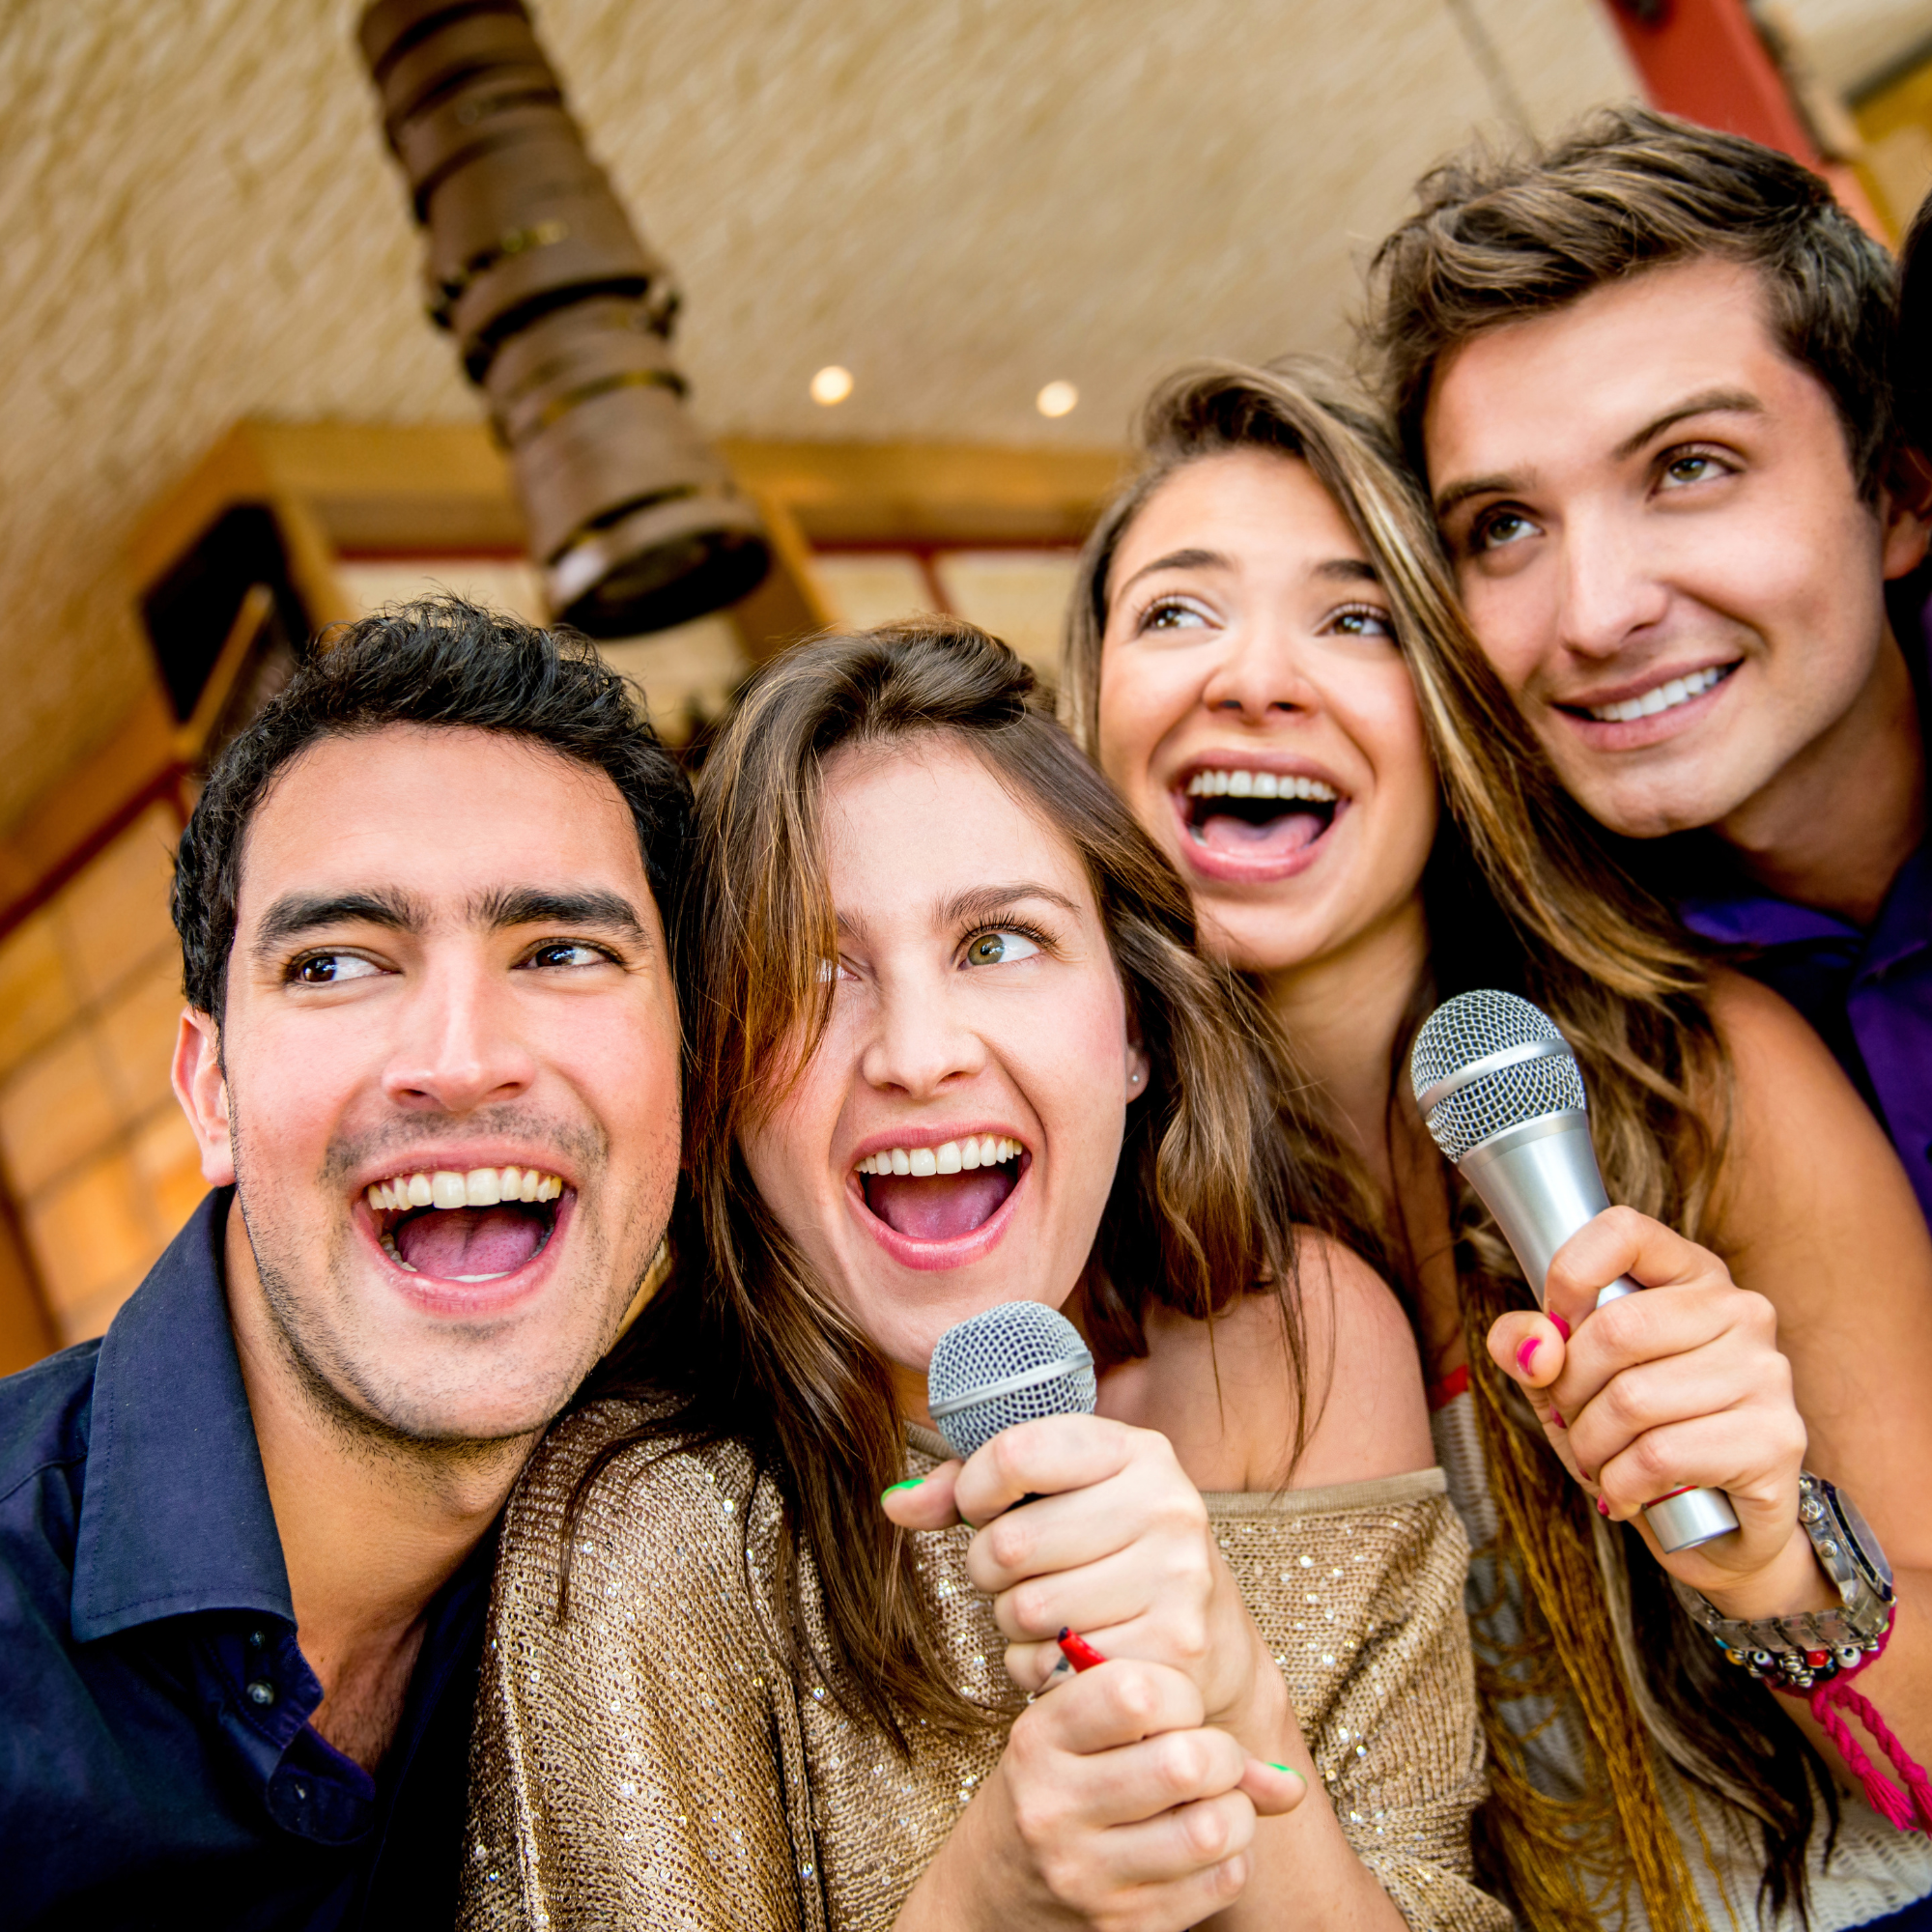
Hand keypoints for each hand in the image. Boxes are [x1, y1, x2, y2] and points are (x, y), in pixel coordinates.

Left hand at [884, 1415, 1285, 1745]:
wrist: (1206, 1639)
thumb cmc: (1107, 1552)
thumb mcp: (1057, 1497)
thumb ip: (971, 1487)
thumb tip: (894, 1502)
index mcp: (1136, 1450)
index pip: (1013, 1452)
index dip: (974, 1488)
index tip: (983, 1506)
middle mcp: (1167, 1504)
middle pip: (1008, 1542)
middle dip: (990, 1565)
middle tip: (1017, 1570)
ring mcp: (1176, 1578)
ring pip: (1024, 1608)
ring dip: (1014, 1618)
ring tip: (1049, 1607)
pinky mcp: (1171, 1648)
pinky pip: (1049, 1663)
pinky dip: (1039, 1663)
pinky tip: (1069, 1649)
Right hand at [897, 1656, 1305, 1931]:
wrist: (995, 1888)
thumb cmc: (1060, 1786)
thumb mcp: (1083, 1738)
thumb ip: (1173, 1726)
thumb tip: (1290, 1784)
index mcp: (1038, 1739)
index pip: (1136, 1691)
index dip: (1180, 1693)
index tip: (1176, 1706)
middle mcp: (1054, 1807)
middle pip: (1185, 1762)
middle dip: (1221, 1753)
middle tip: (1209, 1757)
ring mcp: (1085, 1875)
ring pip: (1213, 1829)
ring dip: (1235, 1812)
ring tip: (1213, 1803)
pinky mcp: (1122, 1928)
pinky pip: (1221, 1882)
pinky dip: (1231, 1859)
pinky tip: (1201, 1849)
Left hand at [1486, 1206, 1823, 1612]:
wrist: (1717, 1526)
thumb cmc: (1636, 1433)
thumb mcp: (1566, 1379)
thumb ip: (1530, 1344)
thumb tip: (1533, 1346)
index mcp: (1689, 1274)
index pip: (1622, 1230)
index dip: (1569, 1276)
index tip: (1557, 1327)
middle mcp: (1740, 1310)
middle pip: (1616, 1330)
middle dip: (1568, 1389)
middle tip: (1571, 1420)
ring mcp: (1766, 1373)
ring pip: (1632, 1400)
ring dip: (1590, 1445)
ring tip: (1598, 1459)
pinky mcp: (1775, 1439)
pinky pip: (1660, 1455)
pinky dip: (1621, 1483)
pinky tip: (1628, 1492)